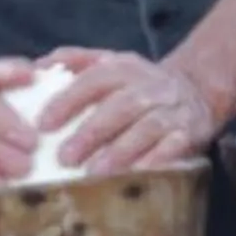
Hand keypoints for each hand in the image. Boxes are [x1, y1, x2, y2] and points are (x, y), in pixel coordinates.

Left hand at [38, 48, 221, 176]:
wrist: (195, 90)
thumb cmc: (137, 86)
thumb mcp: (111, 64)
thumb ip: (76, 60)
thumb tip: (40, 65)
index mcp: (125, 67)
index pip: (95, 79)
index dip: (69, 100)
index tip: (43, 124)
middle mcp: (151, 85)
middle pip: (122, 105)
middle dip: (92, 132)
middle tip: (65, 158)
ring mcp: (173, 109)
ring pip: (148, 127)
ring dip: (121, 150)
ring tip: (95, 172)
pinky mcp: (191, 132)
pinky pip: (175, 146)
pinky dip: (156, 160)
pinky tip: (137, 175)